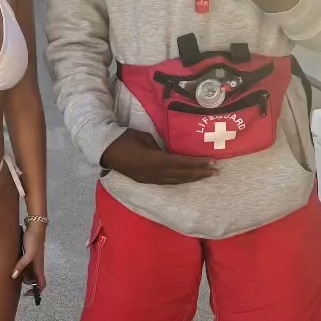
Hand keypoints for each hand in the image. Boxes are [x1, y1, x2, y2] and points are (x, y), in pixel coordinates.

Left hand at [12, 222, 46, 292]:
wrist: (35, 225)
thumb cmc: (34, 240)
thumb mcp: (28, 254)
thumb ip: (22, 265)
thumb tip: (14, 276)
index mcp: (39, 267)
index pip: (42, 284)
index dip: (37, 291)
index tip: (27, 293)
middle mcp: (37, 265)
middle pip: (34, 279)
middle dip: (28, 283)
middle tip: (17, 281)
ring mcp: (33, 259)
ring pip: (30, 272)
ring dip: (23, 275)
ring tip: (14, 273)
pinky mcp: (29, 253)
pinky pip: (26, 265)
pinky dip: (21, 268)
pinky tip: (13, 265)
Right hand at [101, 129, 217, 184]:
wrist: (104, 150)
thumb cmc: (124, 138)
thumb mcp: (144, 138)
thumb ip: (159, 147)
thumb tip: (169, 153)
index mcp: (153, 161)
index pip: (179, 163)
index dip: (195, 164)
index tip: (210, 162)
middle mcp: (153, 173)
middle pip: (180, 174)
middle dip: (198, 173)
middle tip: (215, 172)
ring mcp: (148, 179)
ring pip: (174, 181)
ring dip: (191, 178)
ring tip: (205, 176)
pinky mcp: (145, 181)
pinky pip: (166, 182)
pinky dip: (179, 181)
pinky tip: (187, 179)